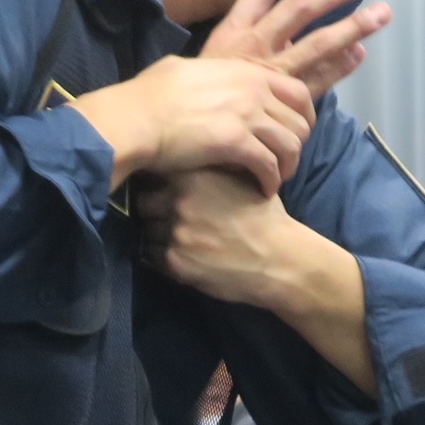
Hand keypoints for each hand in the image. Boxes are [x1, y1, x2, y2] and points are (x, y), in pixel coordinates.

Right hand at [72, 55, 313, 195]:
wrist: (134, 117)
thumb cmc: (148, 95)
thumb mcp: (183, 71)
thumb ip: (208, 75)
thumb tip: (205, 78)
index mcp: (244, 71)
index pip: (297, 91)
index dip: (303, 116)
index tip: (295, 132)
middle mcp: (252, 89)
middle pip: (299, 120)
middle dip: (297, 144)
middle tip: (284, 162)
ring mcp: (247, 115)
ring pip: (290, 144)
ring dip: (287, 166)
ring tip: (275, 180)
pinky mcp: (236, 143)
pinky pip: (269, 165)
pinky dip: (270, 181)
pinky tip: (262, 191)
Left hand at [134, 168, 324, 307]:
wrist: (280, 259)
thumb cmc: (263, 217)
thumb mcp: (239, 178)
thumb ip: (208, 170)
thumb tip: (181, 163)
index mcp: (191, 176)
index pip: (152, 175)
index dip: (159, 184)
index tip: (165, 191)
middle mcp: (177, 201)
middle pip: (144, 203)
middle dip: (156, 211)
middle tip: (175, 220)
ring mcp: (174, 232)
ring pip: (147, 232)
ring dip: (159, 236)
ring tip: (185, 240)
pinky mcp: (175, 261)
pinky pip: (154, 258)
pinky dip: (166, 258)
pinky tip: (188, 257)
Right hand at [200, 0, 391, 99]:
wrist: (166, 129)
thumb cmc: (181, 97)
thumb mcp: (202, 60)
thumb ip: (232, 45)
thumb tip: (252, 41)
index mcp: (231, 32)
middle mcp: (252, 48)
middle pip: (298, 9)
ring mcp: (268, 76)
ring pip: (317, 44)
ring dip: (353, 27)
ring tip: (382, 14)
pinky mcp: (281, 102)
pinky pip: (316, 83)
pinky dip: (339, 68)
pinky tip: (359, 53)